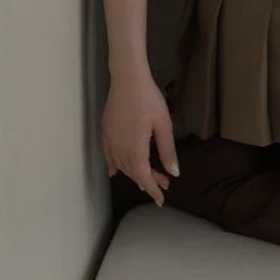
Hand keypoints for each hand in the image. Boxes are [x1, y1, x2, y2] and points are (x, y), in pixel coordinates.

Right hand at [101, 71, 179, 206]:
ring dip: (134, 174)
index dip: (153, 189)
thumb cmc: (149, 99)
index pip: (144, 177)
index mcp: (135, 150)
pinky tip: (115, 170)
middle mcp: (119, 149)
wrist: (128, 78)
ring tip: (147, 179)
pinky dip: (114, 165)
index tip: (161, 200)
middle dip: (148, 181)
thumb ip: (167, 150)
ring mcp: (110, 140)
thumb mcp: (163, 125)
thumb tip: (174, 173)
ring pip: (121, 166)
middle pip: (133, 173)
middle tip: (164, 183)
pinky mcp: (105, 131)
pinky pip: (108, 155)